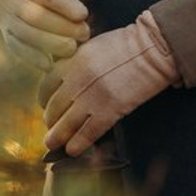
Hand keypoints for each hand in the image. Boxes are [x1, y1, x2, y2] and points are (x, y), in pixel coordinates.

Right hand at [0, 0, 96, 68]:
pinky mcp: (4, 31)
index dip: (63, 5)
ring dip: (51, 45)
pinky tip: (51, 63)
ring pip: (25, 34)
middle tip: (85, 32)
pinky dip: (34, 57)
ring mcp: (3, 16)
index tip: (83, 14)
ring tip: (74, 47)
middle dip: (62, 27)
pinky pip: (16, 47)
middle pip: (34, 16)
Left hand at [40, 11, 179, 156]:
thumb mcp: (93, 46)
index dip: (43, 97)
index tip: (44, 105)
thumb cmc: (126, 46)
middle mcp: (77, 79)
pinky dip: (78, 143)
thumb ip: (77, 63)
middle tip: (50, 127)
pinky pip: (87, 133)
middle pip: (54, 105)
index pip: (47, 83)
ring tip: (52, 143)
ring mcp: (92, 97)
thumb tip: (67, 80)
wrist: (151, 50)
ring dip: (57, 136)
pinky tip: (72, 150)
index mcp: (73, 60)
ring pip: (66, 123)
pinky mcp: (109, 112)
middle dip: (50, 119)